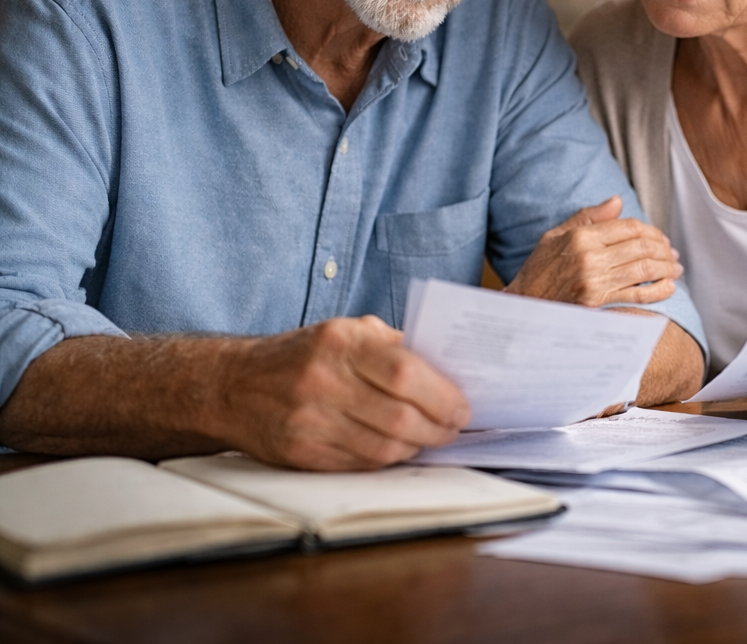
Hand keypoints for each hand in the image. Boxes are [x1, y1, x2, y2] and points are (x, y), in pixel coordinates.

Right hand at [214, 316, 469, 469]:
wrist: (232, 385)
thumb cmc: (302, 355)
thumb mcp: (345, 332)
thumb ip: (392, 346)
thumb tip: (445, 370)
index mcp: (340, 342)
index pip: (406, 372)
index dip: (442, 396)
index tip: (462, 407)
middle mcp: (323, 380)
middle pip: (400, 416)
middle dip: (438, 428)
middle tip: (453, 428)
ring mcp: (309, 420)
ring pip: (383, 448)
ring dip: (416, 448)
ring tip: (429, 439)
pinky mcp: (300, 453)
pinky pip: (359, 464)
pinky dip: (386, 460)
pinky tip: (397, 449)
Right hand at [507, 196, 682, 306]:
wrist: (524, 305)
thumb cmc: (539, 269)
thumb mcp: (556, 235)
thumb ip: (589, 216)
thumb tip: (617, 201)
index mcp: (581, 236)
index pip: (628, 227)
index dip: (651, 231)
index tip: (661, 238)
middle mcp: (590, 257)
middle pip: (640, 247)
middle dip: (663, 249)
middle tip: (673, 254)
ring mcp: (595, 281)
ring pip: (644, 269)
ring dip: (666, 268)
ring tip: (676, 269)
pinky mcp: (598, 303)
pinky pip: (638, 295)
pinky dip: (658, 291)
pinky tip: (669, 287)